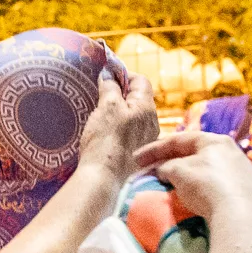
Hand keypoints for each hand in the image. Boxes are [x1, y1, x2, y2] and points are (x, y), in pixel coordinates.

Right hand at [78, 55, 160, 183]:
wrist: (104, 178)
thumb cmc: (106, 140)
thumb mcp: (107, 107)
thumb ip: (109, 87)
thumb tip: (108, 74)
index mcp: (147, 108)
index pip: (141, 81)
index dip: (124, 74)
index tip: (106, 75)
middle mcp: (152, 123)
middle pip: (138, 99)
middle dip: (120, 93)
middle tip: (100, 93)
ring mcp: (145, 140)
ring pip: (134, 117)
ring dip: (119, 111)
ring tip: (99, 112)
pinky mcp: (136, 153)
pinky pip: (130, 132)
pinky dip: (118, 126)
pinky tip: (104, 131)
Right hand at [136, 132, 251, 228]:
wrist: (239, 215)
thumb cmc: (206, 184)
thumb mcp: (178, 171)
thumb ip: (165, 166)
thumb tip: (162, 170)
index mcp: (215, 140)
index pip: (179, 139)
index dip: (154, 149)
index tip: (136, 160)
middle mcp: (230, 152)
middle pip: (193, 154)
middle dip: (169, 162)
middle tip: (150, 170)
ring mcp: (239, 173)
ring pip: (204, 170)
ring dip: (183, 176)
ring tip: (167, 184)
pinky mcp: (243, 193)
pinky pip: (214, 185)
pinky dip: (198, 188)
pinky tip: (189, 197)